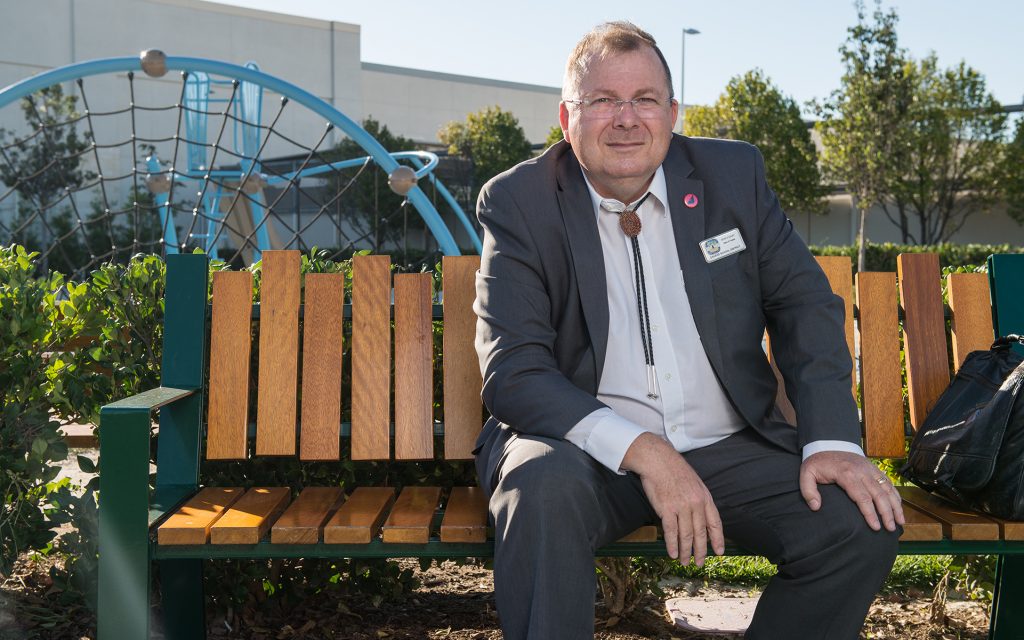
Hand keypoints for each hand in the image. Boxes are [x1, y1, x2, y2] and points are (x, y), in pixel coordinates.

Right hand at [620, 433, 724, 564]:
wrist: (658, 461)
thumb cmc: (675, 471)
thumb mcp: (695, 483)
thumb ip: (700, 500)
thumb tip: (701, 518)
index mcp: (705, 497)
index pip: (715, 523)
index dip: (717, 539)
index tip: (719, 552)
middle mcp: (695, 504)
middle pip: (700, 533)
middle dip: (700, 551)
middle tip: (700, 563)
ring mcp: (681, 507)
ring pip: (686, 535)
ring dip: (685, 551)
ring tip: (684, 561)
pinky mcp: (666, 509)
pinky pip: (671, 532)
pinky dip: (672, 545)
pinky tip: (672, 553)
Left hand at [800, 451, 904, 531]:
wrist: (828, 444)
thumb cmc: (818, 463)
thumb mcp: (806, 474)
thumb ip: (808, 490)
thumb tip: (815, 507)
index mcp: (846, 475)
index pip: (862, 497)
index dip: (870, 513)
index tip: (875, 527)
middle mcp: (862, 472)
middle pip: (878, 495)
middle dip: (886, 513)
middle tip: (890, 528)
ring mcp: (870, 469)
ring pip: (887, 489)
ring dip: (895, 505)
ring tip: (900, 522)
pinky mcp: (874, 469)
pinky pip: (888, 482)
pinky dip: (895, 495)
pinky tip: (899, 507)